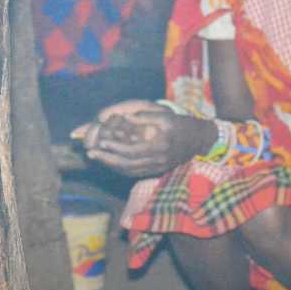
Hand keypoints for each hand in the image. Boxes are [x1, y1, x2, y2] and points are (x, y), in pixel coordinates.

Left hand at [71, 100, 215, 178]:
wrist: (199, 140)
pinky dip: (121, 169)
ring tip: (97, 158)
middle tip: (91, 153)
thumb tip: (123, 118)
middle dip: (107, 159)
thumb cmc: (182, 125)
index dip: (115, 148)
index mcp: (159, 146)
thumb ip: (144, 117)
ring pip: (130, 171)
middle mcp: (158, 160)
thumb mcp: (165, 116)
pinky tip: (110, 163)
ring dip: (111, 165)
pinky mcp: (158, 171)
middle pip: (127, 164)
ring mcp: (158, 168)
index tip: (100, 142)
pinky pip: (136, 173)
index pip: (131, 150)